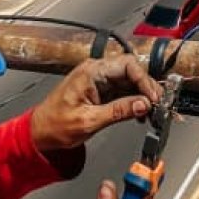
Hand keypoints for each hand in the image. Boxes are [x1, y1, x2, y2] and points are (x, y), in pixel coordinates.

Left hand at [30, 56, 161, 156]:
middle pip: (131, 71)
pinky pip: (124, 90)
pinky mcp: (101, 91)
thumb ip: (118, 111)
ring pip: (130, 81)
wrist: (40, 133)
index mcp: (90, 72)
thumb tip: (143, 105)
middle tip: (157, 105)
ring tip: (151, 112)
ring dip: (142, 95)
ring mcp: (99, 80)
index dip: (144, 80)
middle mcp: (96, 72)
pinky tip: (140, 112)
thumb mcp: (88, 121)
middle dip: (146, 87)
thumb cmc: (54, 125)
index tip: (153, 97)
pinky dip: (134, 101)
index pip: (127, 65)